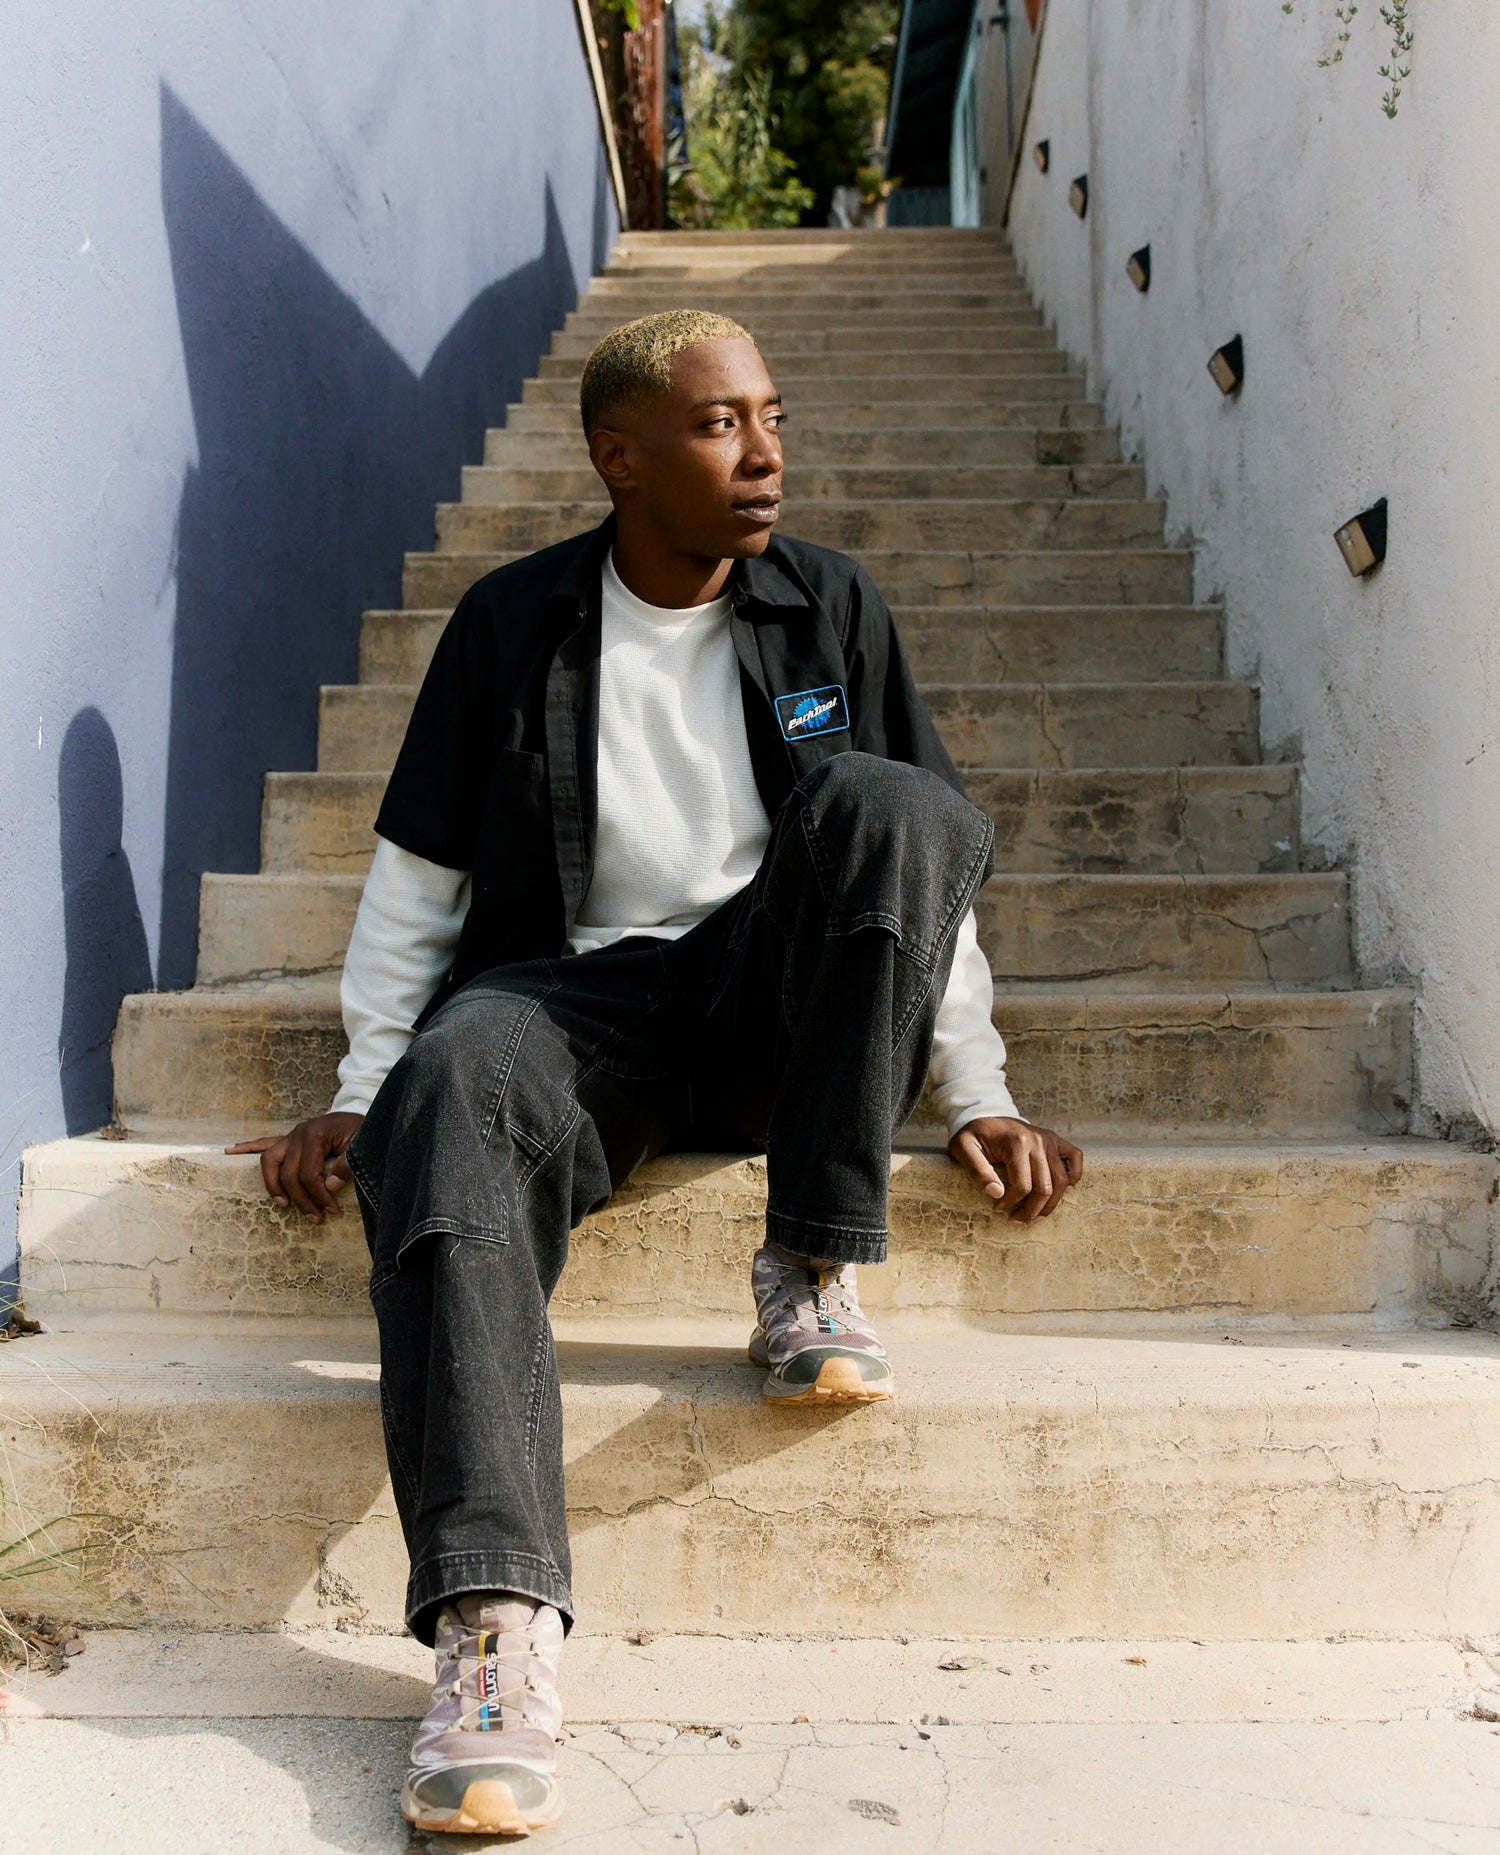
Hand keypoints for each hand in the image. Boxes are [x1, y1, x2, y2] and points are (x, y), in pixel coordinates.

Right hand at [226, 1112, 364, 1222]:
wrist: (365, 1117)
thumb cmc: (362, 1131)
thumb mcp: (361, 1146)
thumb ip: (347, 1165)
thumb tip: (330, 1187)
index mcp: (315, 1134)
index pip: (308, 1173)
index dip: (318, 1195)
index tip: (330, 1210)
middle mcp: (298, 1134)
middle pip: (288, 1172)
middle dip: (300, 1199)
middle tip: (314, 1217)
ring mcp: (292, 1135)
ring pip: (269, 1160)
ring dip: (272, 1184)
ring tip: (282, 1203)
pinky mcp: (290, 1137)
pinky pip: (265, 1143)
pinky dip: (248, 1147)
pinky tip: (231, 1151)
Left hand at [948, 1116, 1083, 1220]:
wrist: (984, 1114)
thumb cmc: (973, 1135)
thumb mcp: (963, 1149)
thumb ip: (977, 1170)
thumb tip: (997, 1194)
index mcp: (1016, 1142)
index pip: (1022, 1185)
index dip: (1010, 1203)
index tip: (998, 1209)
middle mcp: (1038, 1140)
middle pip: (1045, 1187)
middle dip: (1032, 1210)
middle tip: (1016, 1219)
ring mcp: (1049, 1139)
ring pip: (1062, 1180)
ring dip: (1051, 1204)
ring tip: (1035, 1215)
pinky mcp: (1055, 1140)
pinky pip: (1075, 1158)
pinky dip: (1074, 1175)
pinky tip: (1059, 1190)